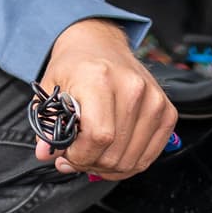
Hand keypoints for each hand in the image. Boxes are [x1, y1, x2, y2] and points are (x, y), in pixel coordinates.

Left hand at [33, 18, 175, 179]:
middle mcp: (132, 87)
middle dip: (90, 164)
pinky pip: (149, 155)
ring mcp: (153, 99)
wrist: (100, 44)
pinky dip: (129, 163)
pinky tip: (113, 154)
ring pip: (132, 160)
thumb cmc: (75, 66)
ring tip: (94, 154)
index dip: (79, 156)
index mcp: (100, 78)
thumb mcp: (50, 90)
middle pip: (115, 153)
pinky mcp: (166, 110)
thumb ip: (46, 125)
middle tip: (77, 155)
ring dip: (109, 168)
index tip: (67, 154)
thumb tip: (45, 153)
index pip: (97, 136)